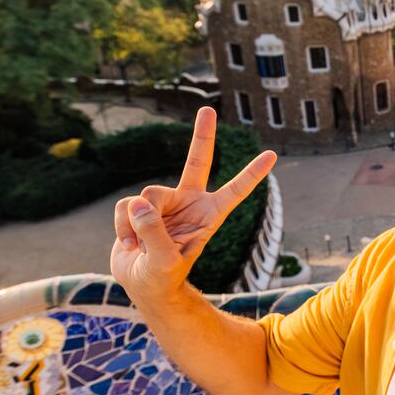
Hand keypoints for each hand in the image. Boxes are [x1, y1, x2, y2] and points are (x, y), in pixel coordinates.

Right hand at [110, 107, 277, 302]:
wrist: (142, 285)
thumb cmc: (161, 278)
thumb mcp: (164, 262)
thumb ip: (154, 232)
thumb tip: (139, 202)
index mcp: (209, 216)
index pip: (235, 191)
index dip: (252, 174)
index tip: (272, 155)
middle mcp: (189, 202)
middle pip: (196, 161)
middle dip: (202, 135)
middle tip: (207, 109)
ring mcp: (164, 203)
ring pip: (147, 195)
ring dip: (137, 223)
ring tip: (141, 247)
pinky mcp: (139, 207)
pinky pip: (125, 206)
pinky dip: (122, 227)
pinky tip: (129, 243)